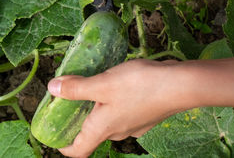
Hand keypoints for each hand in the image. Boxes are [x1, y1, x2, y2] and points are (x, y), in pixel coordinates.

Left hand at [47, 59, 197, 157]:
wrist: (181, 85)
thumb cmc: (140, 86)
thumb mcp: (103, 84)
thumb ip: (76, 88)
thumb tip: (52, 88)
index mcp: (103, 129)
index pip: (77, 151)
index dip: (62, 145)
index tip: (54, 131)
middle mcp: (118, 132)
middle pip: (92, 133)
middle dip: (78, 118)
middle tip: (70, 98)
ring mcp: (134, 125)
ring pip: (108, 120)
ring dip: (98, 107)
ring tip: (93, 85)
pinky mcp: (145, 114)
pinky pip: (123, 112)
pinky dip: (114, 101)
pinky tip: (117, 84)